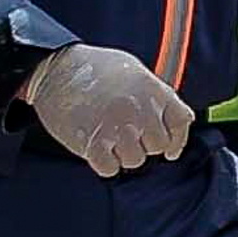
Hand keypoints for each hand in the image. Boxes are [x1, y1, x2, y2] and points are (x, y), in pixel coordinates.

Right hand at [18, 42, 194, 176]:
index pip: (181, 122)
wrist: (56, 68)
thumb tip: (175, 115)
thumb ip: (156, 94)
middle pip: (158, 145)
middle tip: (129, 138)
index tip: (170, 148)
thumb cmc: (94, 67)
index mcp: (152, 90)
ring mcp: (117, 127)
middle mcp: (139, 110)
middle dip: (145, 145)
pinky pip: (110, 169)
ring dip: (124, 155)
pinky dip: (105, 164)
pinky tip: (98, 150)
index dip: (176, 138)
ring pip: (135, 160)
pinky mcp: (92, 143)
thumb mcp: (135, 70)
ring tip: (110, 140)